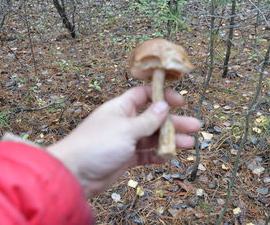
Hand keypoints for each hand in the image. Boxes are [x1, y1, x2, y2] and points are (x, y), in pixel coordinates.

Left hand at [47, 86, 199, 197]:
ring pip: (152, 137)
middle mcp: (125, 122)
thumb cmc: (96, 145)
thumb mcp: (126, 129)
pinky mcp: (125, 158)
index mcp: (121, 107)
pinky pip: (146, 154)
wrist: (74, 174)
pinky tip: (170, 157)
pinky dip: (157, 155)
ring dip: (170, 140)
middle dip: (174, 122)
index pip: (144, 95)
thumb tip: (164, 105)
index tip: (179, 101)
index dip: (162, 95)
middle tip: (195, 126)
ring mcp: (125, 141)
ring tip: (190, 144)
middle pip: (154, 118)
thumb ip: (147, 120)